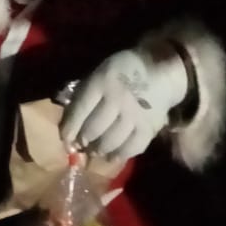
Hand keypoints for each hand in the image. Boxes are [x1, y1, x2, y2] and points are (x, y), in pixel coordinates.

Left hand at [60, 49, 186, 160]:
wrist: (160, 70)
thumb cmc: (123, 70)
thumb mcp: (101, 72)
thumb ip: (86, 93)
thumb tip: (70, 120)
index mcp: (103, 81)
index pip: (81, 109)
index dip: (70, 127)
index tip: (65, 138)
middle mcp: (118, 99)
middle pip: (95, 128)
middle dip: (84, 140)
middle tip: (81, 144)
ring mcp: (135, 115)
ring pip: (111, 141)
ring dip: (100, 149)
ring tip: (95, 151)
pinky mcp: (149, 128)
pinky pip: (132, 148)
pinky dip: (120, 155)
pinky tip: (113, 156)